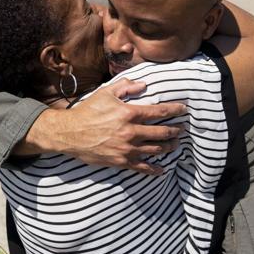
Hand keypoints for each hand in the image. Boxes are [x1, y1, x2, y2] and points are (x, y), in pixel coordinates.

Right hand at [19, 78, 185, 174]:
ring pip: (156, 150)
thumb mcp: (105, 93)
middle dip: (175, 130)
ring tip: (175, 144)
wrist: (70, 133)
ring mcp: (127, 149)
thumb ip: (125, 86)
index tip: (184, 109)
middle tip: (182, 129)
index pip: (159, 112)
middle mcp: (131, 132)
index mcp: (128, 113)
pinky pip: (142, 167)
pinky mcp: (121, 161)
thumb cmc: (88, 111)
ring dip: (169, 147)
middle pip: (162, 133)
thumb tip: (143, 84)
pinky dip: (154, 169)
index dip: (174, 110)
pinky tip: (161, 169)